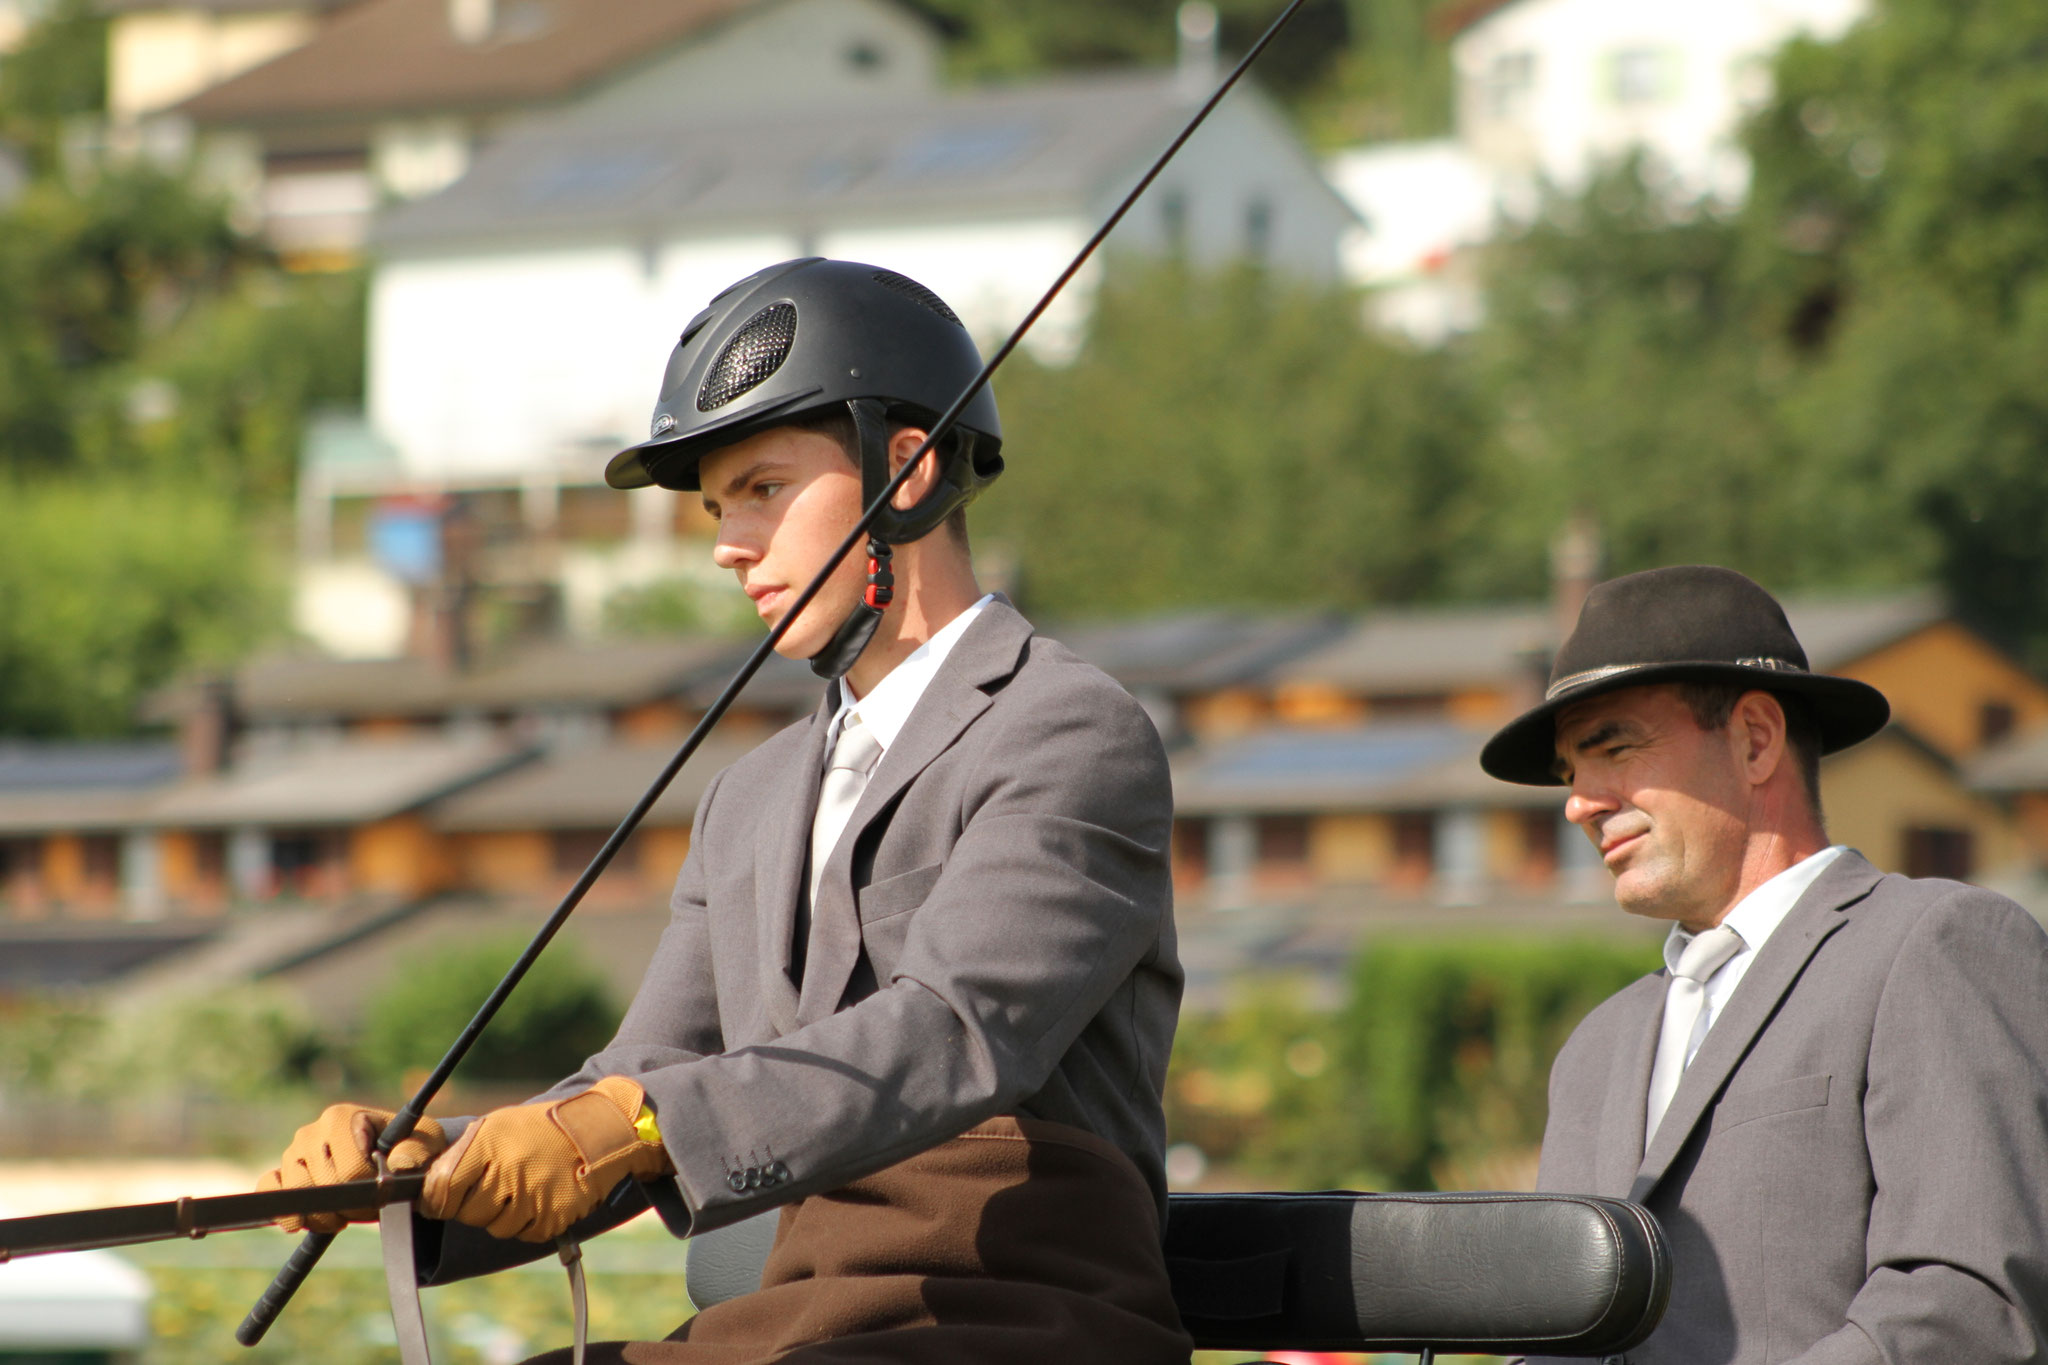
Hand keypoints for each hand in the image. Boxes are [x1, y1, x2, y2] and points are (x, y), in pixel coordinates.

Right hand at [257, 1104, 446, 1233]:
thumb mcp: (425, 1142)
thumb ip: (415, 1151)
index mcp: (342, 1117)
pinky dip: (282, 1209)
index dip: (370, 1190)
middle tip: (367, 1206)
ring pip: (298, 1195)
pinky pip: (269, 1189)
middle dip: (350, 1206)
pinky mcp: (282, 1173)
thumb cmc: (408, 1146)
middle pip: (324, 1187)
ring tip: (345, 1213)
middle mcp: (312, 1132)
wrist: (390, 1155)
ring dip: (323, 1216)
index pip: (350, 1170)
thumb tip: (398, 1166)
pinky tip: (299, 1222)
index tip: (383, 1189)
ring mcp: (293, 1153)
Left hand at [421, 1076, 671, 1242]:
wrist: (600, 1131)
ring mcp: (532, 1196)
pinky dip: (529, 1222)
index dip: (436, 1200)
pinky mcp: (552, 1217)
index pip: (441, 1188)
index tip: (439, 1201)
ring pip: (495, 1228)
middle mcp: (508, 1170)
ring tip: (522, 1189)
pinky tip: (542, 1198)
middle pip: (467, 1213)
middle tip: (494, 1187)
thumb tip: (425, 1189)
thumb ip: (461, 1155)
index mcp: (488, 1142)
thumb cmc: (540, 1128)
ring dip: (503, 1216)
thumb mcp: (498, 1125)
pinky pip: (525, 1234)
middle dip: (474, 1206)